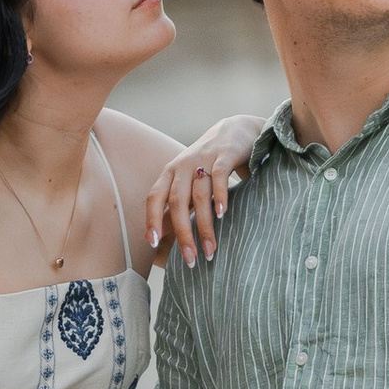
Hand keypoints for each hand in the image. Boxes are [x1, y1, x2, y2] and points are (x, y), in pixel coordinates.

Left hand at [145, 115, 262, 264]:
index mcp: (170, 173)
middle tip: (190, 259)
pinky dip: (220, 195)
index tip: (153, 244)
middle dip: (182, 234)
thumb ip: (177, 204)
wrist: (236, 130)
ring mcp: (204, 159)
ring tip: (210, 249)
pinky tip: (222, 214)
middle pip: (177, 202)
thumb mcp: (188, 181)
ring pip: (199, 195)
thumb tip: (161, 235)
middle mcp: (183, 166)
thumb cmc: (209, 163)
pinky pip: (220, 176)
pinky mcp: (225, 155)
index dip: (151, 220)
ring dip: (205, 225)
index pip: (154, 197)